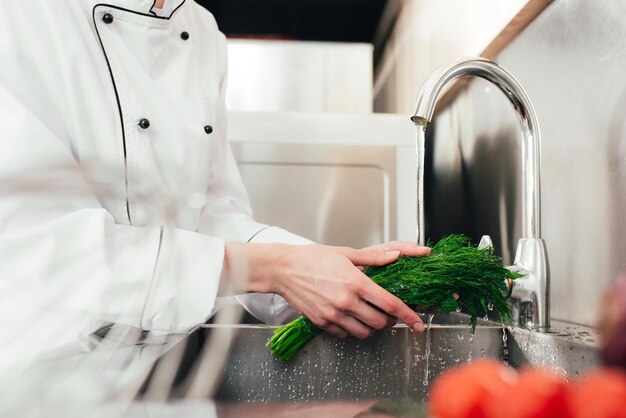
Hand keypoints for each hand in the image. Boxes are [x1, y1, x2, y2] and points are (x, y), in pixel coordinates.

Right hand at [223, 241, 430, 339]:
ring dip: (371, 326)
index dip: (408, 316)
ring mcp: (333, 314)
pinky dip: (351, 329)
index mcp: (356, 283)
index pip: (390, 304)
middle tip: (386, 312)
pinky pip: (345, 334)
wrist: (284, 269)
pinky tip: (348, 316)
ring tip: (367, 314)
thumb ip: (373, 258)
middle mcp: (346, 301)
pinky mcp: (322, 322)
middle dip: (388, 320)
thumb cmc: (313, 258)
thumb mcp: (345, 254)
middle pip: (380, 322)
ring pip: (364, 332)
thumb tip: (395, 256)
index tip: (418, 323)